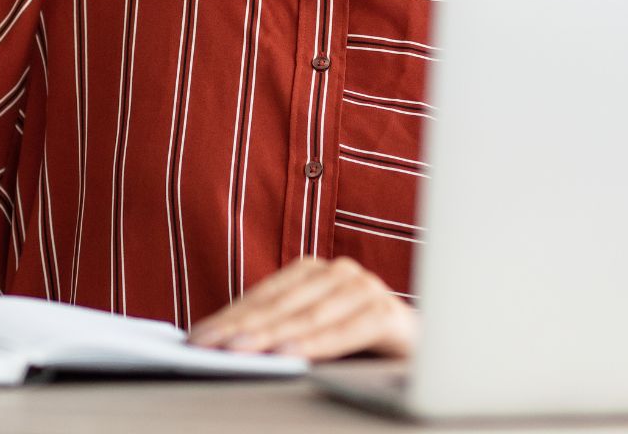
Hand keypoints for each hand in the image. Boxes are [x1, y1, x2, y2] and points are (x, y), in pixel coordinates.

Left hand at [187, 257, 416, 361]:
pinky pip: (347, 329)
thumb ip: (281, 335)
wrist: (431, 354)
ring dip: (272, 334)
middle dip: (240, 328)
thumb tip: (226, 346)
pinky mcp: (388, 311)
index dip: (228, 317)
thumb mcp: (313, 338)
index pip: (263, 296)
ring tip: (240, 351)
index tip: (196, 338)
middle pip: (280, 305)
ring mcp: (364, 288)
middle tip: (208, 346)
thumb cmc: (361, 350)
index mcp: (314, 273)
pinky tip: (291, 354)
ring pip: (309, 315)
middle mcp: (339, 273)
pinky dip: (317, 343)